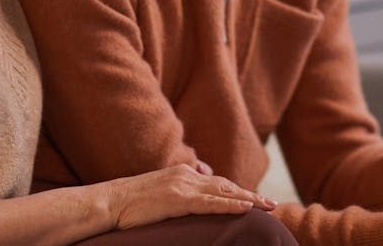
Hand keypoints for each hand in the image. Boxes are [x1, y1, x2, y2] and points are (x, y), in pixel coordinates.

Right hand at [103, 164, 276, 230]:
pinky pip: (211, 203)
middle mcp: (186, 175)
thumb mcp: (158, 192)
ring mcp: (183, 186)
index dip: (237, 191)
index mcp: (182, 173)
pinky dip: (231, 204)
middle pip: (226, 185)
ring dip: (249, 200)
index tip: (254, 199)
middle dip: (250, 195)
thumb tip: (190, 193)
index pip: (216, 182)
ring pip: (224, 192)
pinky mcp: (178, 200)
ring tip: (268, 207)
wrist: (110, 201)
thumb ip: (177, 190)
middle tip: (272, 204)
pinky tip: (247, 208)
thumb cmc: (130, 203)